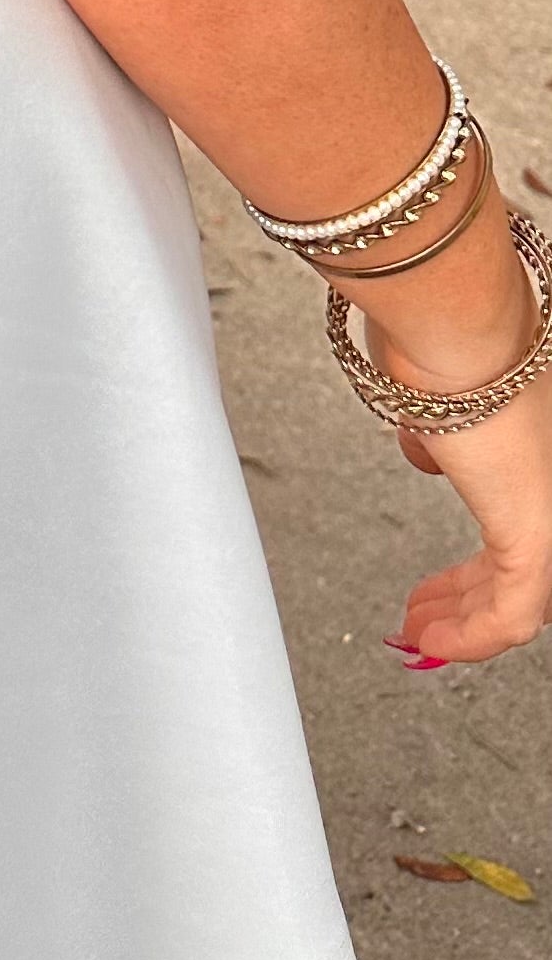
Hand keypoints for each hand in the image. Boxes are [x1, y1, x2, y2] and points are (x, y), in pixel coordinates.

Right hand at [363, 221, 551, 664]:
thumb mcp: (430, 390)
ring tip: (421, 634)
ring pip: (522, 591)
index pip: (515, 517)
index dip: (477, 560)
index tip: (441, 582)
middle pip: (520, 562)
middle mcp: (550, 474)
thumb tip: (428, 452)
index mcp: (534, 440)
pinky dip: (470, 635)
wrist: (450, 319)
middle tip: (426, 614)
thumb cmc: (437, 332)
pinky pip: (513, 611)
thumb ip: (437, 430)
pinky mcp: (536, 531)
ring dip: (463, 619)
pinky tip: (432, 640)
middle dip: (464, 595)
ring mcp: (550, 503)